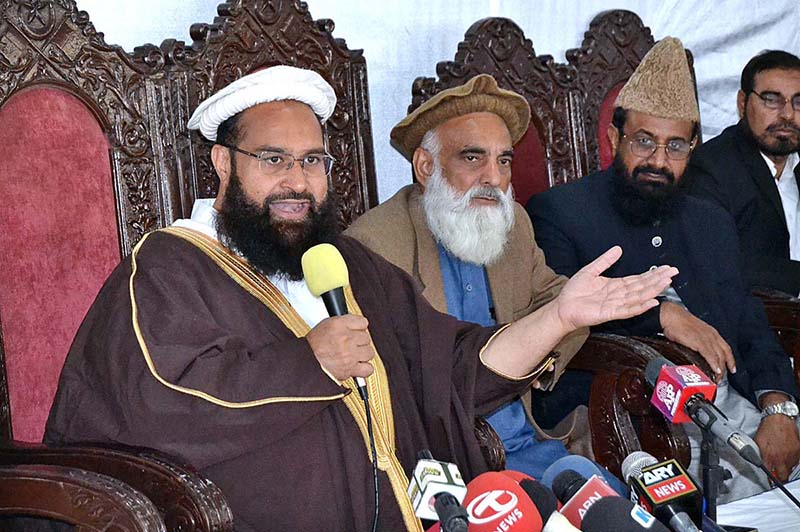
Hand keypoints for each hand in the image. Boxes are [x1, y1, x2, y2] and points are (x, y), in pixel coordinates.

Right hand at [306, 315, 374, 380]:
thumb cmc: (313, 344)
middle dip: (359, 341)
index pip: (363, 322)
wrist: (304, 362)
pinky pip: (368, 369)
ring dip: (363, 354)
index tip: (356, 331)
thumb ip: (344, 322)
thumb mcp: (326, 324)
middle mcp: (345, 338)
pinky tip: (358, 365)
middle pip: (367, 337)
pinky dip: (365, 368)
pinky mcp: (350, 369)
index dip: (359, 327)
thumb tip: (359, 324)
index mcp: (339, 325)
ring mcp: (349, 355)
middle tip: (351, 344)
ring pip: (369, 352)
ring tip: (354, 354)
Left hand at [554, 246, 677, 329]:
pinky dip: (640, 306)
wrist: (562, 307)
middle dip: (658, 279)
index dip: (652, 274)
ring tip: (666, 283)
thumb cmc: (574, 292)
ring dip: (652, 290)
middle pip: (642, 286)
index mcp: (615, 286)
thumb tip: (618, 249)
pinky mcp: (609, 314)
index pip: (638, 279)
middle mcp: (618, 295)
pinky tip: (651, 302)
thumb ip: (605, 261)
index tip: (666, 268)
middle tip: (673, 273)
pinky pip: (627, 310)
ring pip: (638, 297)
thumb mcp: (590, 271)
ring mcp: (615, 305)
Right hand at [659, 301, 735, 378]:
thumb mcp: (694, 331)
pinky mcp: (699, 342)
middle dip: (725, 368)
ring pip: (718, 357)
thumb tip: (698, 352)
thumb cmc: (678, 322)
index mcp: (711, 332)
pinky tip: (715, 371)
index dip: (730, 360)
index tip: (732, 369)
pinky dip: (714, 364)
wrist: (671, 316)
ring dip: (719, 370)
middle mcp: (712, 336)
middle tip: (721, 378)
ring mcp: (706, 339)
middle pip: (724, 355)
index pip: (726, 349)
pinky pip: (710, 356)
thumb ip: (699, 341)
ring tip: (717, 378)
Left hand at [755, 409, 799, 482]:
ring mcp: (791, 455)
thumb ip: (758, 455)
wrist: (778, 419)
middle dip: (780, 478)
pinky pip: (796, 461)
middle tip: (778, 475)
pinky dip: (792, 460)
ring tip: (781, 458)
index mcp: (768, 456)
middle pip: (783, 476)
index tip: (770, 482)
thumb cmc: (767, 429)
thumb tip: (758, 464)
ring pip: (790, 469)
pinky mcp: (798, 451)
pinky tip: (787, 453)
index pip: (769, 475)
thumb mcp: (757, 443)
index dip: (770, 480)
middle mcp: (780, 457)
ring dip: (785, 467)